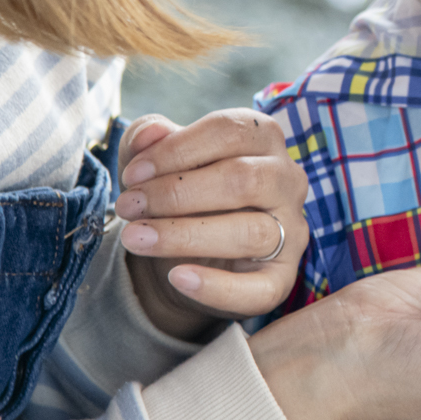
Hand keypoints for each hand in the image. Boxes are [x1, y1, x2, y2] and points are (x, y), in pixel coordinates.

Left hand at [114, 110, 308, 338]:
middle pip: (243, 179)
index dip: (176, 150)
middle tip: (128, 207)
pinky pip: (259, 289)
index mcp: (264, 138)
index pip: (230, 131)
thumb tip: (150, 133)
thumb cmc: (176, 196)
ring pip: (251, 232)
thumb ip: (146, 140)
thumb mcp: (153, 162)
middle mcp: (288, 180)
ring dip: (184, 235)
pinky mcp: (282, 278)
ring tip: (135, 238)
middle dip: (176, 193)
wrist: (180, 256)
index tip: (132, 174)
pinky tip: (177, 277)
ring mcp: (292, 230)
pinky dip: (216, 286)